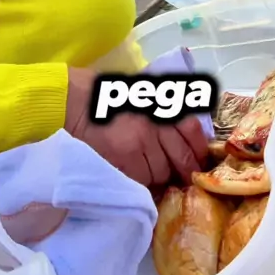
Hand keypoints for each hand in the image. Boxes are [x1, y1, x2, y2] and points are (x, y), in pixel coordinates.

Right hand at [64, 67, 207, 185]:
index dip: (199, 151)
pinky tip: (134, 173)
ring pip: (162, 173)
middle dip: (184, 172)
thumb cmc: (107, 95)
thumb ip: (165, 110)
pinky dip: (141, 181)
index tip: (197, 160)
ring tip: (149, 171)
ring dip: (159, 176)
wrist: (76, 101)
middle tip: (181, 177)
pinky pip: (143, 179)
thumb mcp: (144, 93)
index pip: (193, 133)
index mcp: (164, 105)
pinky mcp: (125, 158)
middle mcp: (158, 124)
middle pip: (183, 159)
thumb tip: (183, 135)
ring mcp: (143, 143)